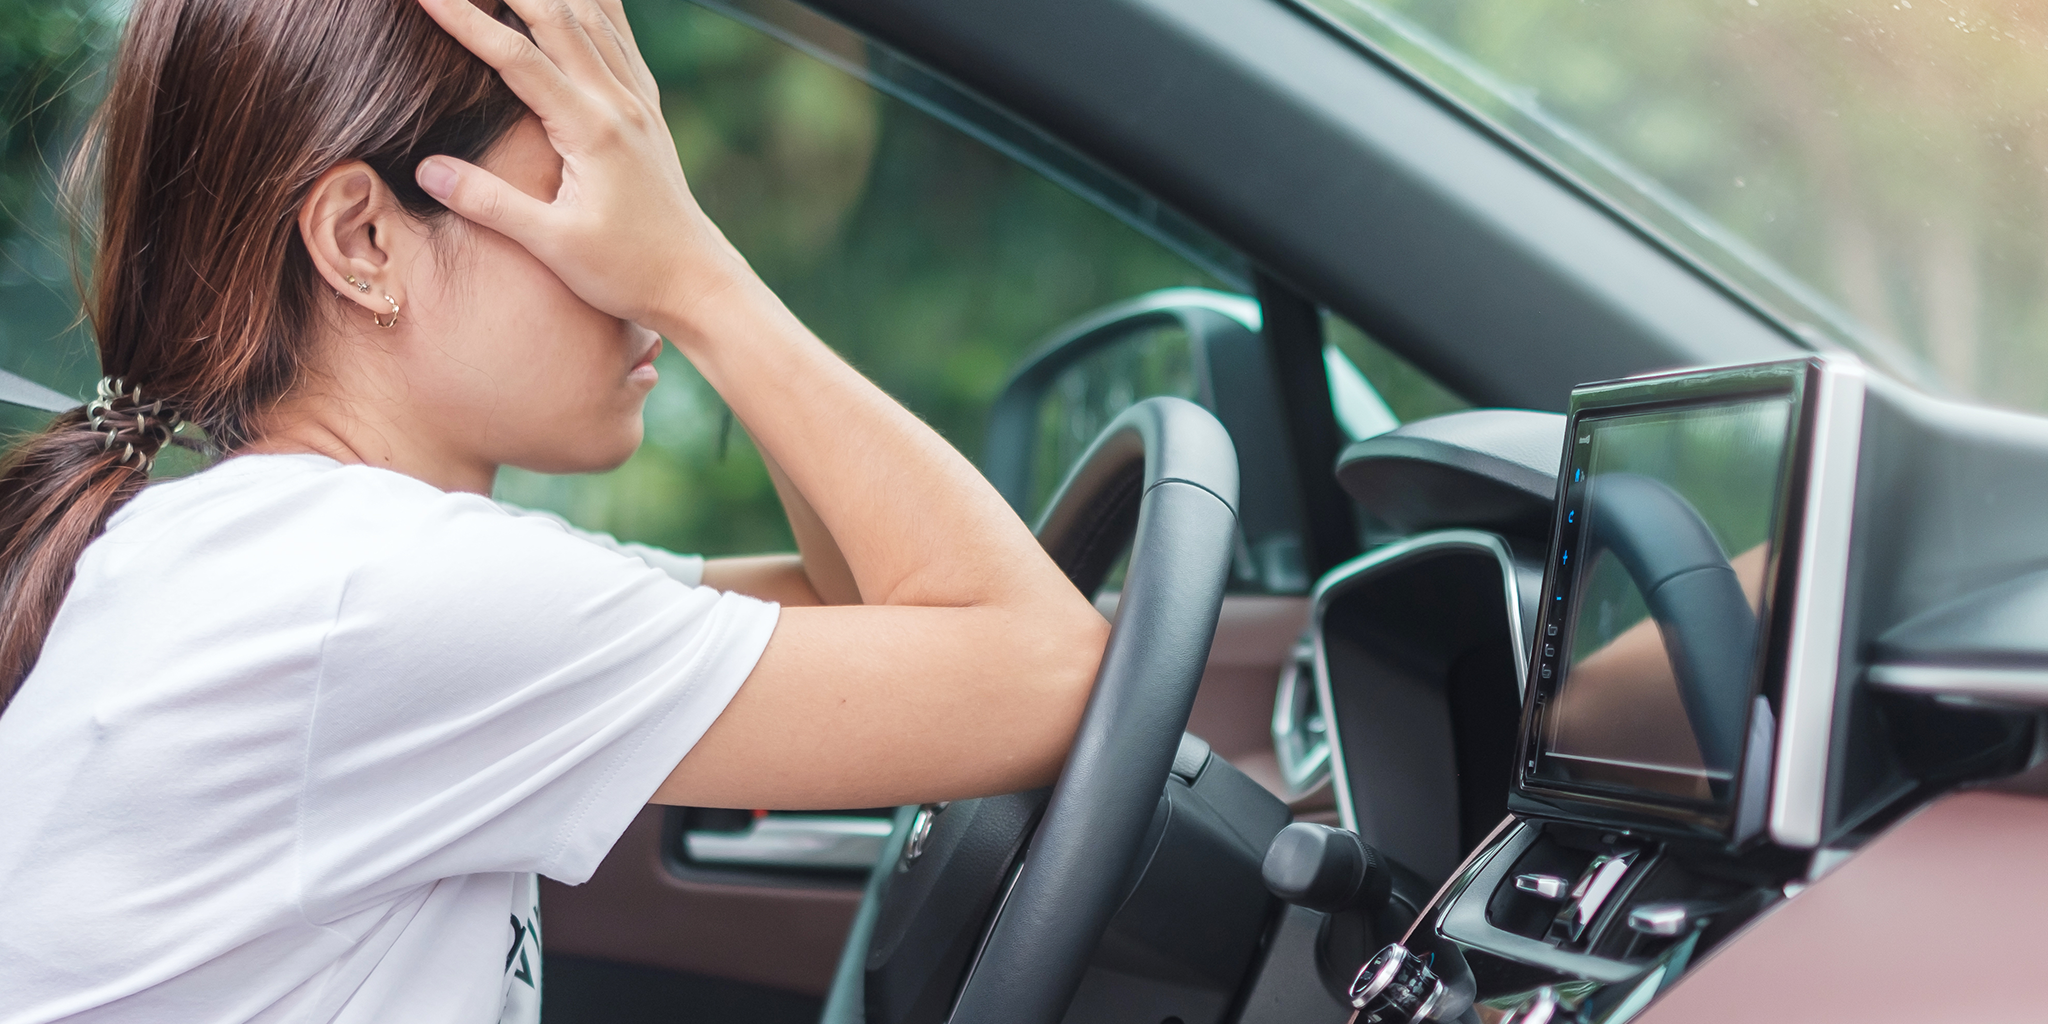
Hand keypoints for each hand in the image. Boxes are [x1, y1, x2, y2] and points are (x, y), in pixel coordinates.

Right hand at [412, 0, 744, 327]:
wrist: (695, 281)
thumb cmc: (627, 270)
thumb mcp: (553, 245)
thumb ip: (490, 203)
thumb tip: (427, 169)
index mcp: (592, 130)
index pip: (517, 58)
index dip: (467, 21)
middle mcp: (619, 104)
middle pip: (559, 18)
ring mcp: (638, 103)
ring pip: (595, 20)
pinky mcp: (648, 112)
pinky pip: (620, 42)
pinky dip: (596, 8)